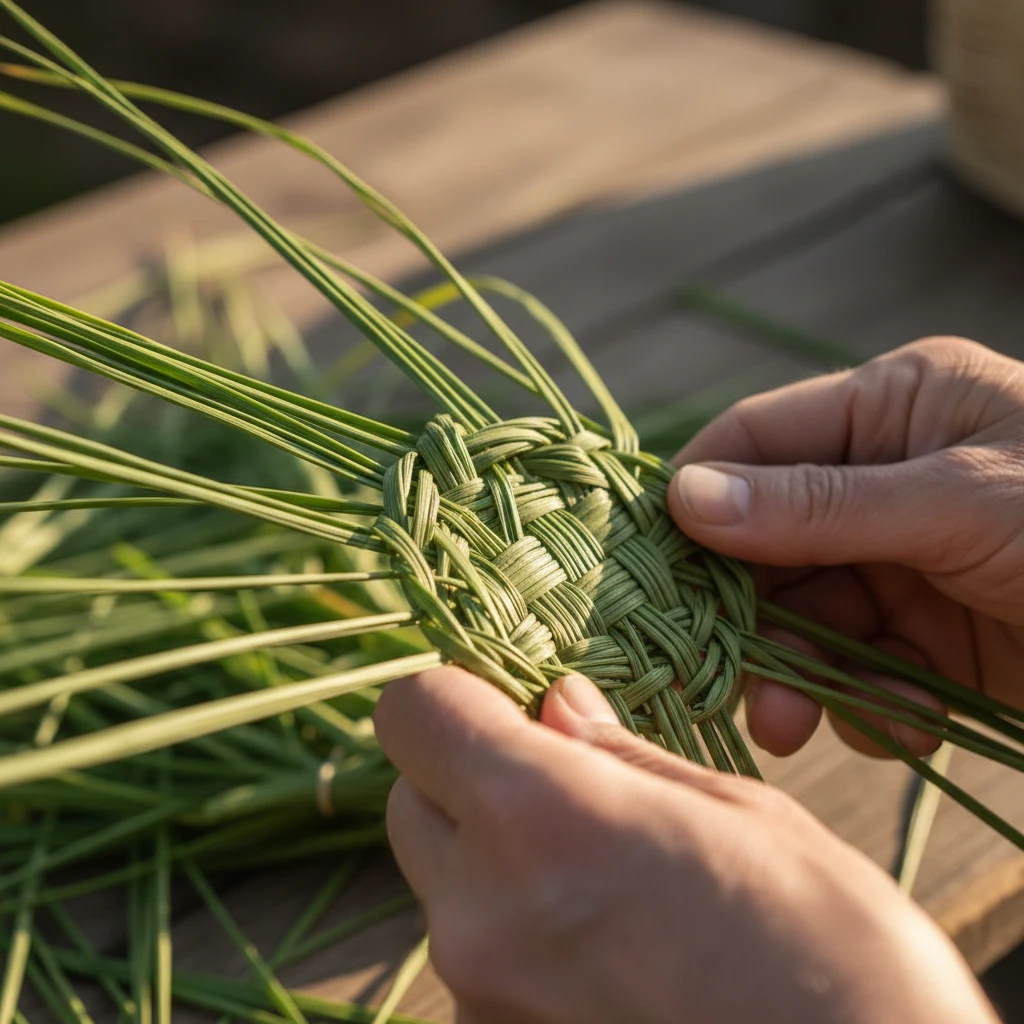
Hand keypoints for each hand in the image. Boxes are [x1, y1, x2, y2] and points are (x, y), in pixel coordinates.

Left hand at [375, 667, 995, 1023]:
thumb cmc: (839, 958)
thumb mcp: (744, 819)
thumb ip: (623, 758)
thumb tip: (557, 704)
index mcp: (541, 821)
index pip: (413, 712)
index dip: (457, 691)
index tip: (511, 697)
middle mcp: (481, 916)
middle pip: (411, 801)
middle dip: (468, 774)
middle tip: (564, 781)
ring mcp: (481, 1002)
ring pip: (442, 885)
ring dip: (495, 859)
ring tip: (606, 880)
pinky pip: (476, 963)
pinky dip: (518, 934)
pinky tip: (610, 951)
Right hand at [669, 336, 1023, 756]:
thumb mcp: (960, 503)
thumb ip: (817, 505)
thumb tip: (685, 497)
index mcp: (892, 410)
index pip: (751, 442)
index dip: (697, 501)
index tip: (656, 570)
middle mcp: (885, 480)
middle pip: (765, 543)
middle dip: (751, 615)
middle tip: (733, 684)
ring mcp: (906, 561)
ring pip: (804, 615)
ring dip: (801, 672)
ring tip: (801, 724)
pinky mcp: (932, 637)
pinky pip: (859, 668)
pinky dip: (867, 702)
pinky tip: (907, 719)